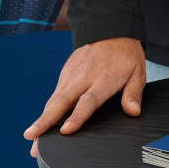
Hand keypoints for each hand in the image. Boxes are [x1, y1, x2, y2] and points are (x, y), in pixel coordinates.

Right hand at [23, 36, 146, 151]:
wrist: (110, 30)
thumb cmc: (125, 54)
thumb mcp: (137, 72)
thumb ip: (134, 93)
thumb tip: (133, 111)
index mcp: (103, 79)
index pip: (88, 101)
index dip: (76, 117)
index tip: (65, 130)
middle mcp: (83, 78)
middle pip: (62, 101)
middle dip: (46, 120)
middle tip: (32, 136)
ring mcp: (71, 75)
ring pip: (54, 99)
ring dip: (42, 119)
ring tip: (31, 137)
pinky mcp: (65, 73)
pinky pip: (54, 94)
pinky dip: (47, 109)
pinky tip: (41, 124)